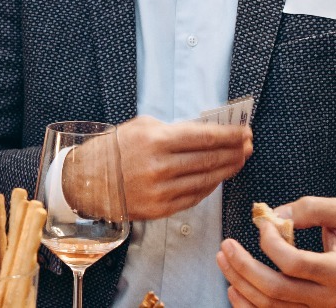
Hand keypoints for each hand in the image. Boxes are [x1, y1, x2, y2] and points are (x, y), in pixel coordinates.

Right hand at [95, 116, 251, 219]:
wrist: (87, 179)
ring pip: (206, 180)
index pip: (204, 137)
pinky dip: (209, 187)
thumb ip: (175, 130)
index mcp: (156, 140)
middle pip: (209, 159)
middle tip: (248, 146)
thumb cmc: (115, 149)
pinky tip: (217, 178)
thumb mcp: (142, 127)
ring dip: (227, 170)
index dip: (229, 135)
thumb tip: (208, 133)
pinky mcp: (159, 209)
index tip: (244, 132)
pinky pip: (194, 197)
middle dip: (234, 152)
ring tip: (239, 161)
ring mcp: (160, 190)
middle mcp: (160, 166)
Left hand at [215, 196, 335, 307]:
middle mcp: (328, 298)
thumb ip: (311, 208)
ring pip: (270, 306)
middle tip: (226, 246)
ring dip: (240, 283)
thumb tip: (276, 216)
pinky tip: (233, 287)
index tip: (263, 225)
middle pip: (276, 289)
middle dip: (244, 267)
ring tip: (223, 261)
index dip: (270, 243)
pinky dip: (247, 305)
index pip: (294, 263)